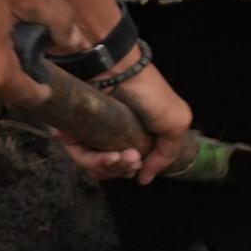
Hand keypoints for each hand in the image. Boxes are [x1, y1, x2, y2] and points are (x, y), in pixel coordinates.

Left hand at [66, 53, 200, 184]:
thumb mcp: (176, 121)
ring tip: (118, 155)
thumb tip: (145, 179)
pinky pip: (80, 158)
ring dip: (110, 167)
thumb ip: (167, 153)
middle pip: (114, 170)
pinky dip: (93, 161)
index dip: (134, 170)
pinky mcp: (74, 133)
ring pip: (97, 167)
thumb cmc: (149, 93)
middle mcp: (113, 136)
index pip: (130, 165)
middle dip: (123, 169)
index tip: (138, 168)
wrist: (118, 72)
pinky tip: (105, 155)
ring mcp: (93, 134)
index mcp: (135, 135)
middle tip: (131, 158)